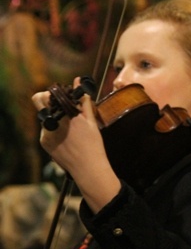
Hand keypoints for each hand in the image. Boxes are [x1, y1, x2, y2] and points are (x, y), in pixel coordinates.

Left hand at [32, 77, 120, 212]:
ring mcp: (45, 134)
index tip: (59, 95)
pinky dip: (54, 130)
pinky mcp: (44, 143)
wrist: (87, 167)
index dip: (51, 93)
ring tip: (69, 128)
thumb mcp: (90, 120)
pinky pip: (46, 130)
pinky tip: (66, 138)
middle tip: (58, 105)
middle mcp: (52, 123)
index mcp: (64, 115)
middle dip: (46, 101)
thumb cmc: (93, 144)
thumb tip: (79, 81)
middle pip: (39, 103)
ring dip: (54, 117)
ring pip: (45, 118)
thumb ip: (83, 100)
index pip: (45, 96)